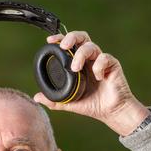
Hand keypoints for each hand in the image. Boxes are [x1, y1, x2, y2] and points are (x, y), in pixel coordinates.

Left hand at [33, 31, 149, 134]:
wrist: (112, 112)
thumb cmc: (93, 105)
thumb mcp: (70, 103)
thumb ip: (54, 100)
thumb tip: (36, 97)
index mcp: (80, 64)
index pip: (70, 45)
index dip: (60, 39)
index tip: (50, 41)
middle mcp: (90, 59)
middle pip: (82, 37)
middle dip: (71, 37)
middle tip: (63, 46)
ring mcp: (101, 61)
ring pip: (91, 46)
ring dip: (80, 55)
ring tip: (75, 68)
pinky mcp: (113, 65)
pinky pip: (104, 58)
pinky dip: (98, 66)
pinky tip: (97, 77)